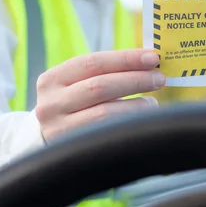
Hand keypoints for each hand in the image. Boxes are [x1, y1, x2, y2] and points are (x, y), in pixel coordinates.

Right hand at [34, 49, 164, 141]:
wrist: (46, 144)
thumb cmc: (73, 108)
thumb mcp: (76, 87)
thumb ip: (104, 74)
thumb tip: (148, 63)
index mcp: (52, 80)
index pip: (93, 63)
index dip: (125, 58)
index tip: (152, 57)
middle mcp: (50, 104)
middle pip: (100, 86)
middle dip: (135, 80)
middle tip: (159, 78)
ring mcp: (58, 129)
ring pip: (105, 113)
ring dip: (136, 105)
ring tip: (152, 102)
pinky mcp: (71, 149)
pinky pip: (107, 134)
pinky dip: (128, 124)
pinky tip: (142, 121)